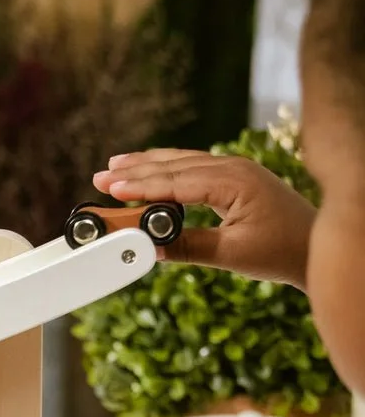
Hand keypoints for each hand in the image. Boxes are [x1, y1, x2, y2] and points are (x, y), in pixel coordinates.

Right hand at [92, 148, 315, 289]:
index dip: (140, 185)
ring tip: (116, 166)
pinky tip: (152, 171)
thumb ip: (188, 248)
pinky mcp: (236, 178)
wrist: (315, 247)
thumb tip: (149, 248)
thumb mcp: (231, 255)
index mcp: (234, 182)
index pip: (176, 181)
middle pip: (175, 164)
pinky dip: (168, 170)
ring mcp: (236, 170)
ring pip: (183, 162)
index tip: (111, 188)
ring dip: (149, 165)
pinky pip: (195, 168)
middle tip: (101, 177)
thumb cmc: (281, 252)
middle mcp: (234, 168)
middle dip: (136, 170)